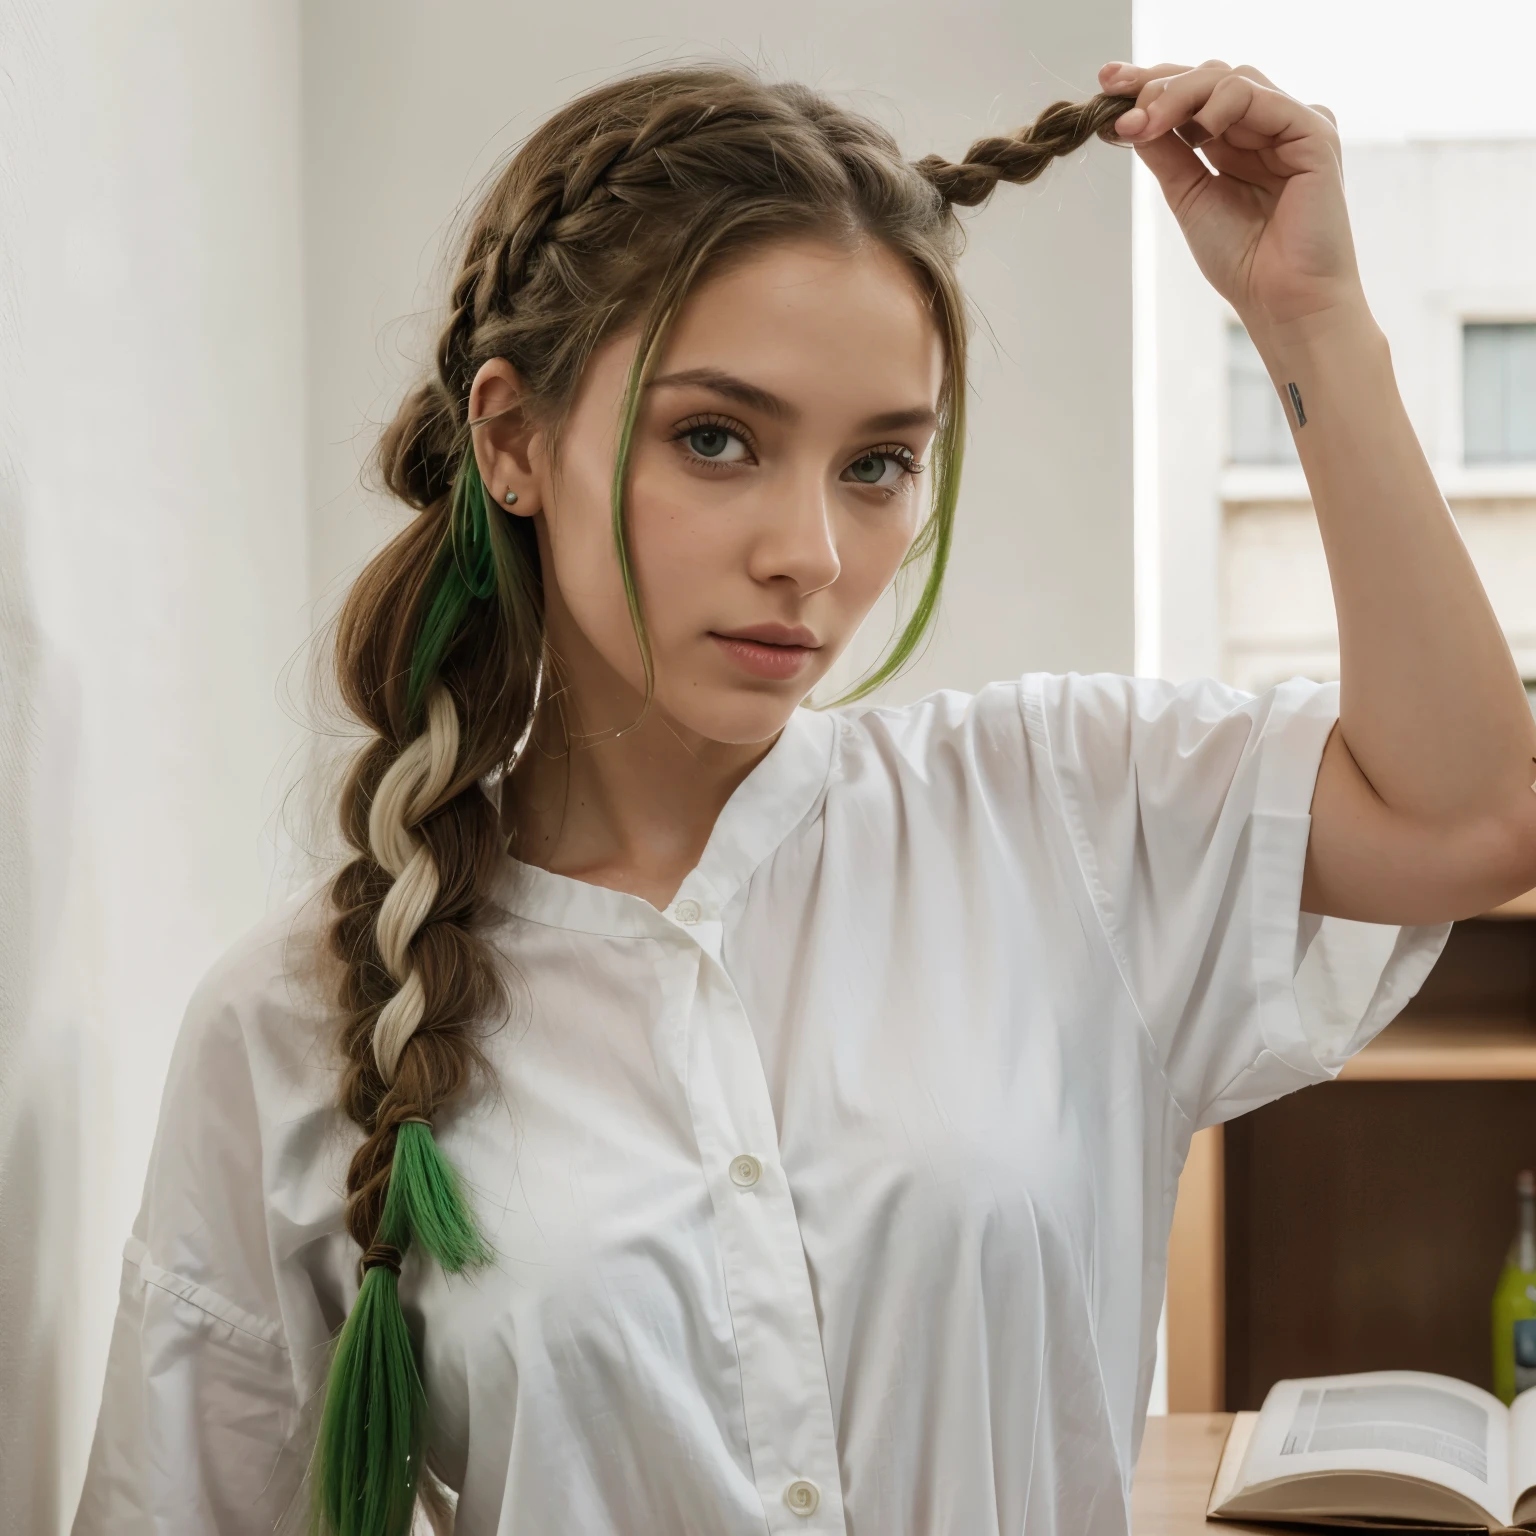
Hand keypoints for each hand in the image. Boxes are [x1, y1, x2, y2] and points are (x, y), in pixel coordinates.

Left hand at [1097, 59, 1366, 336]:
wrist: (1279, 298)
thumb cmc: (1241, 259)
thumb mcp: (1187, 195)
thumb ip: (1165, 152)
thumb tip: (1126, 116)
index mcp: (1237, 139)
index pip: (1193, 93)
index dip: (1151, 83)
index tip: (1106, 83)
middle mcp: (1265, 124)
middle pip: (1208, 77)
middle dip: (1158, 85)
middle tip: (1123, 111)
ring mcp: (1290, 124)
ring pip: (1230, 79)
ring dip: (1180, 95)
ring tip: (1147, 125)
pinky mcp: (1312, 131)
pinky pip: (1259, 96)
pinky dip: (1221, 104)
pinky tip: (1197, 130)